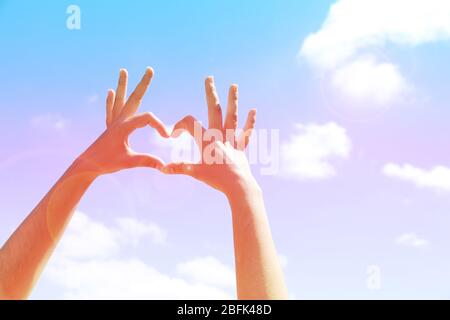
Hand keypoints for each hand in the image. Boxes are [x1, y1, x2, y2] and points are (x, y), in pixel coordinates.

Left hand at [76, 67, 168, 175]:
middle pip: (134, 98)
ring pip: (120, 100)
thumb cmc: (106, 163)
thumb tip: (163, 165)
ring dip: (122, 85)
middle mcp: (118, 121)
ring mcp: (113, 123)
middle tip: (150, 69)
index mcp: (124, 126)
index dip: (160, 125)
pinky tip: (110, 92)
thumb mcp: (128, 162)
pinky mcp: (109, 128)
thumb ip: (146, 161)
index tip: (167, 137)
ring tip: (123, 70)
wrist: (86, 165)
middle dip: (143, 83)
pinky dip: (111, 100)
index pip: (147, 118)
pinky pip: (110, 110)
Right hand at [161, 76, 257, 196]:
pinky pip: (245, 133)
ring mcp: (232, 140)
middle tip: (209, 78)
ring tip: (234, 85)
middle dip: (210, 93)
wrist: (238, 186)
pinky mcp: (241, 148)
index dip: (179, 126)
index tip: (173, 135)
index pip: (190, 123)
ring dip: (233, 101)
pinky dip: (249, 122)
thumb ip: (178, 168)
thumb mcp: (195, 173)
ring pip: (232, 117)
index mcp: (206, 140)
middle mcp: (220, 136)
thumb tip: (162, 168)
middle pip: (214, 110)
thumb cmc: (216, 179)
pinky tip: (253, 110)